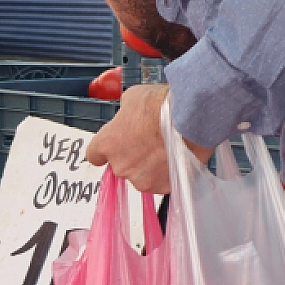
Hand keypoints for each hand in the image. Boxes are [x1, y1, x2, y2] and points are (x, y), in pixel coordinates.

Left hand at [84, 83, 211, 194]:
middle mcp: (119, 166)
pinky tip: (176, 158)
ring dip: (150, 167)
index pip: (95, 156)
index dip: (108, 150)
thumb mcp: (132, 98)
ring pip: (142, 176)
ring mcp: (141, 179)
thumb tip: (128, 116)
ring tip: (165, 149)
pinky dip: (167, 174)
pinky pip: (161, 183)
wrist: (190, 118)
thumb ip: (124, 114)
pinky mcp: (162, 186)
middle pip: (121, 166)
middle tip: (149, 142)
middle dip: (133, 156)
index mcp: (106, 144)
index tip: (117, 145)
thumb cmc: (161, 105)